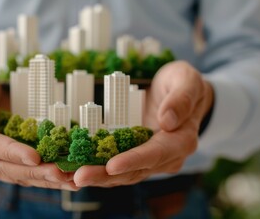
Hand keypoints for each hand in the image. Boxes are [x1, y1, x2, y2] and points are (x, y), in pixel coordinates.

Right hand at [0, 60, 76, 189]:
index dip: (11, 152)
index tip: (35, 156)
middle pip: (4, 168)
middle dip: (34, 172)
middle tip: (60, 173)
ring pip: (17, 176)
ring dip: (44, 180)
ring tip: (70, 180)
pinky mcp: (4, 164)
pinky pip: (25, 175)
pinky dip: (45, 178)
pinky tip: (66, 180)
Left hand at [73, 61, 213, 186]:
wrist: (180, 93)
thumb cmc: (183, 83)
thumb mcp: (187, 80)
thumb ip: (181, 98)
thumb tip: (168, 120)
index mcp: (181, 140)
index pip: (156, 154)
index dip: (134, 161)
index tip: (111, 166)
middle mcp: (166, 157)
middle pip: (135, 171)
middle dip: (106, 175)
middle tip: (80, 176)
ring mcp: (150, 160)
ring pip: (123, 174)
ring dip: (97, 177)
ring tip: (73, 177)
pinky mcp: (135, 157)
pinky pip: (116, 169)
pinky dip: (97, 171)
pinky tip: (76, 174)